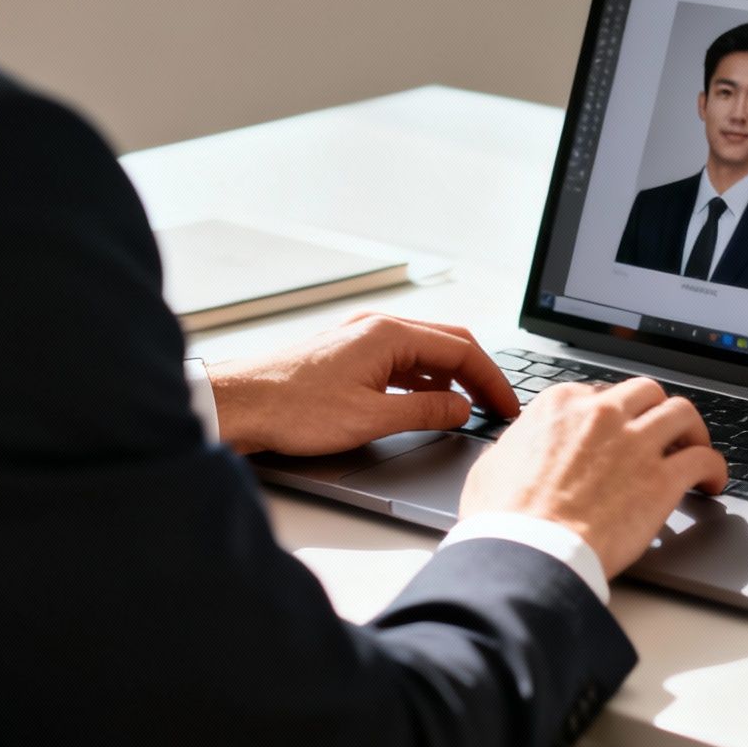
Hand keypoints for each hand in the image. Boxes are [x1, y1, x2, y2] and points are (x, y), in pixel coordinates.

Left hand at [207, 312, 519, 455]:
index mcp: (388, 334)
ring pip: (424, 353)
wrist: (240, 404)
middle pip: (447, 344)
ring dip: (451, 379)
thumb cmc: (293, 408)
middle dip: (478, 375)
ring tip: (470, 410)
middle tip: (499, 406)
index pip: (461, 349)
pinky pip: (402, 362)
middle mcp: (377, 328)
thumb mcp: (371, 418)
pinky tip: (428, 405)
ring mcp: (362, 339)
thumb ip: (425, 413)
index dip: (491, 380)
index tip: (507, 407)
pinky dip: (424, 382)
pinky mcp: (349, 355)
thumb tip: (462, 409)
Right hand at [459, 377, 727, 578]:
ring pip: (683, 413)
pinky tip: (712, 482)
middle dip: (654, 409)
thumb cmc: (504, 517)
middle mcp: (603, 414)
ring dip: (692, 429)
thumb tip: (520, 449)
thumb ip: (519, 445)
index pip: (600, 393)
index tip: (617, 431)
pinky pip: (704, 459)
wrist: (528, 550)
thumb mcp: (495, 464)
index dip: (613, 414)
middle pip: (646, 392)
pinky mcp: (662, 480)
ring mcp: (636, 443)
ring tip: (694, 447)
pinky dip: (714, 468)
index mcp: (562, 405)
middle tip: (659, 432)